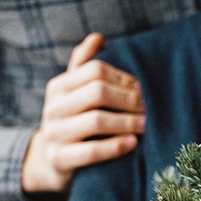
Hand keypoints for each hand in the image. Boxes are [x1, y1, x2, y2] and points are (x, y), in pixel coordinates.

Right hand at [21, 33, 144, 192]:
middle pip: (97, 93)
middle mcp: (52, 107)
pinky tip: (133, 143)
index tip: (142, 88)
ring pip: (96, 121)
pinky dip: (116, 146)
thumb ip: (84, 67)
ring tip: (145, 125)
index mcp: (58, 87)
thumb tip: (97, 37)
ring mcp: (54, 134)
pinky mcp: (59, 159)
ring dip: (127, 122)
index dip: (123, 78)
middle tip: (147, 108)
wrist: (53, 164)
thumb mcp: (76, 95)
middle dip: (128, 100)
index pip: (95, 71)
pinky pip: (92, 151)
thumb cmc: (75, 124)